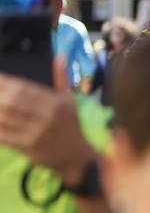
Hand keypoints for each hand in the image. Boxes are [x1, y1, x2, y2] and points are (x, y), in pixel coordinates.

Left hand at [0, 71, 98, 186]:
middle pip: (12, 101)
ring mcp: (37, 133)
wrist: (78, 157)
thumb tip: (61, 55)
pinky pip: (4, 135)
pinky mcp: (29, 147)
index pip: (24, 88)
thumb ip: (61, 77)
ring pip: (5, 117)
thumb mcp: (69, 100)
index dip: (5, 82)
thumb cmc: (71, 125)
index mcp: (56, 103)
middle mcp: (47, 117)